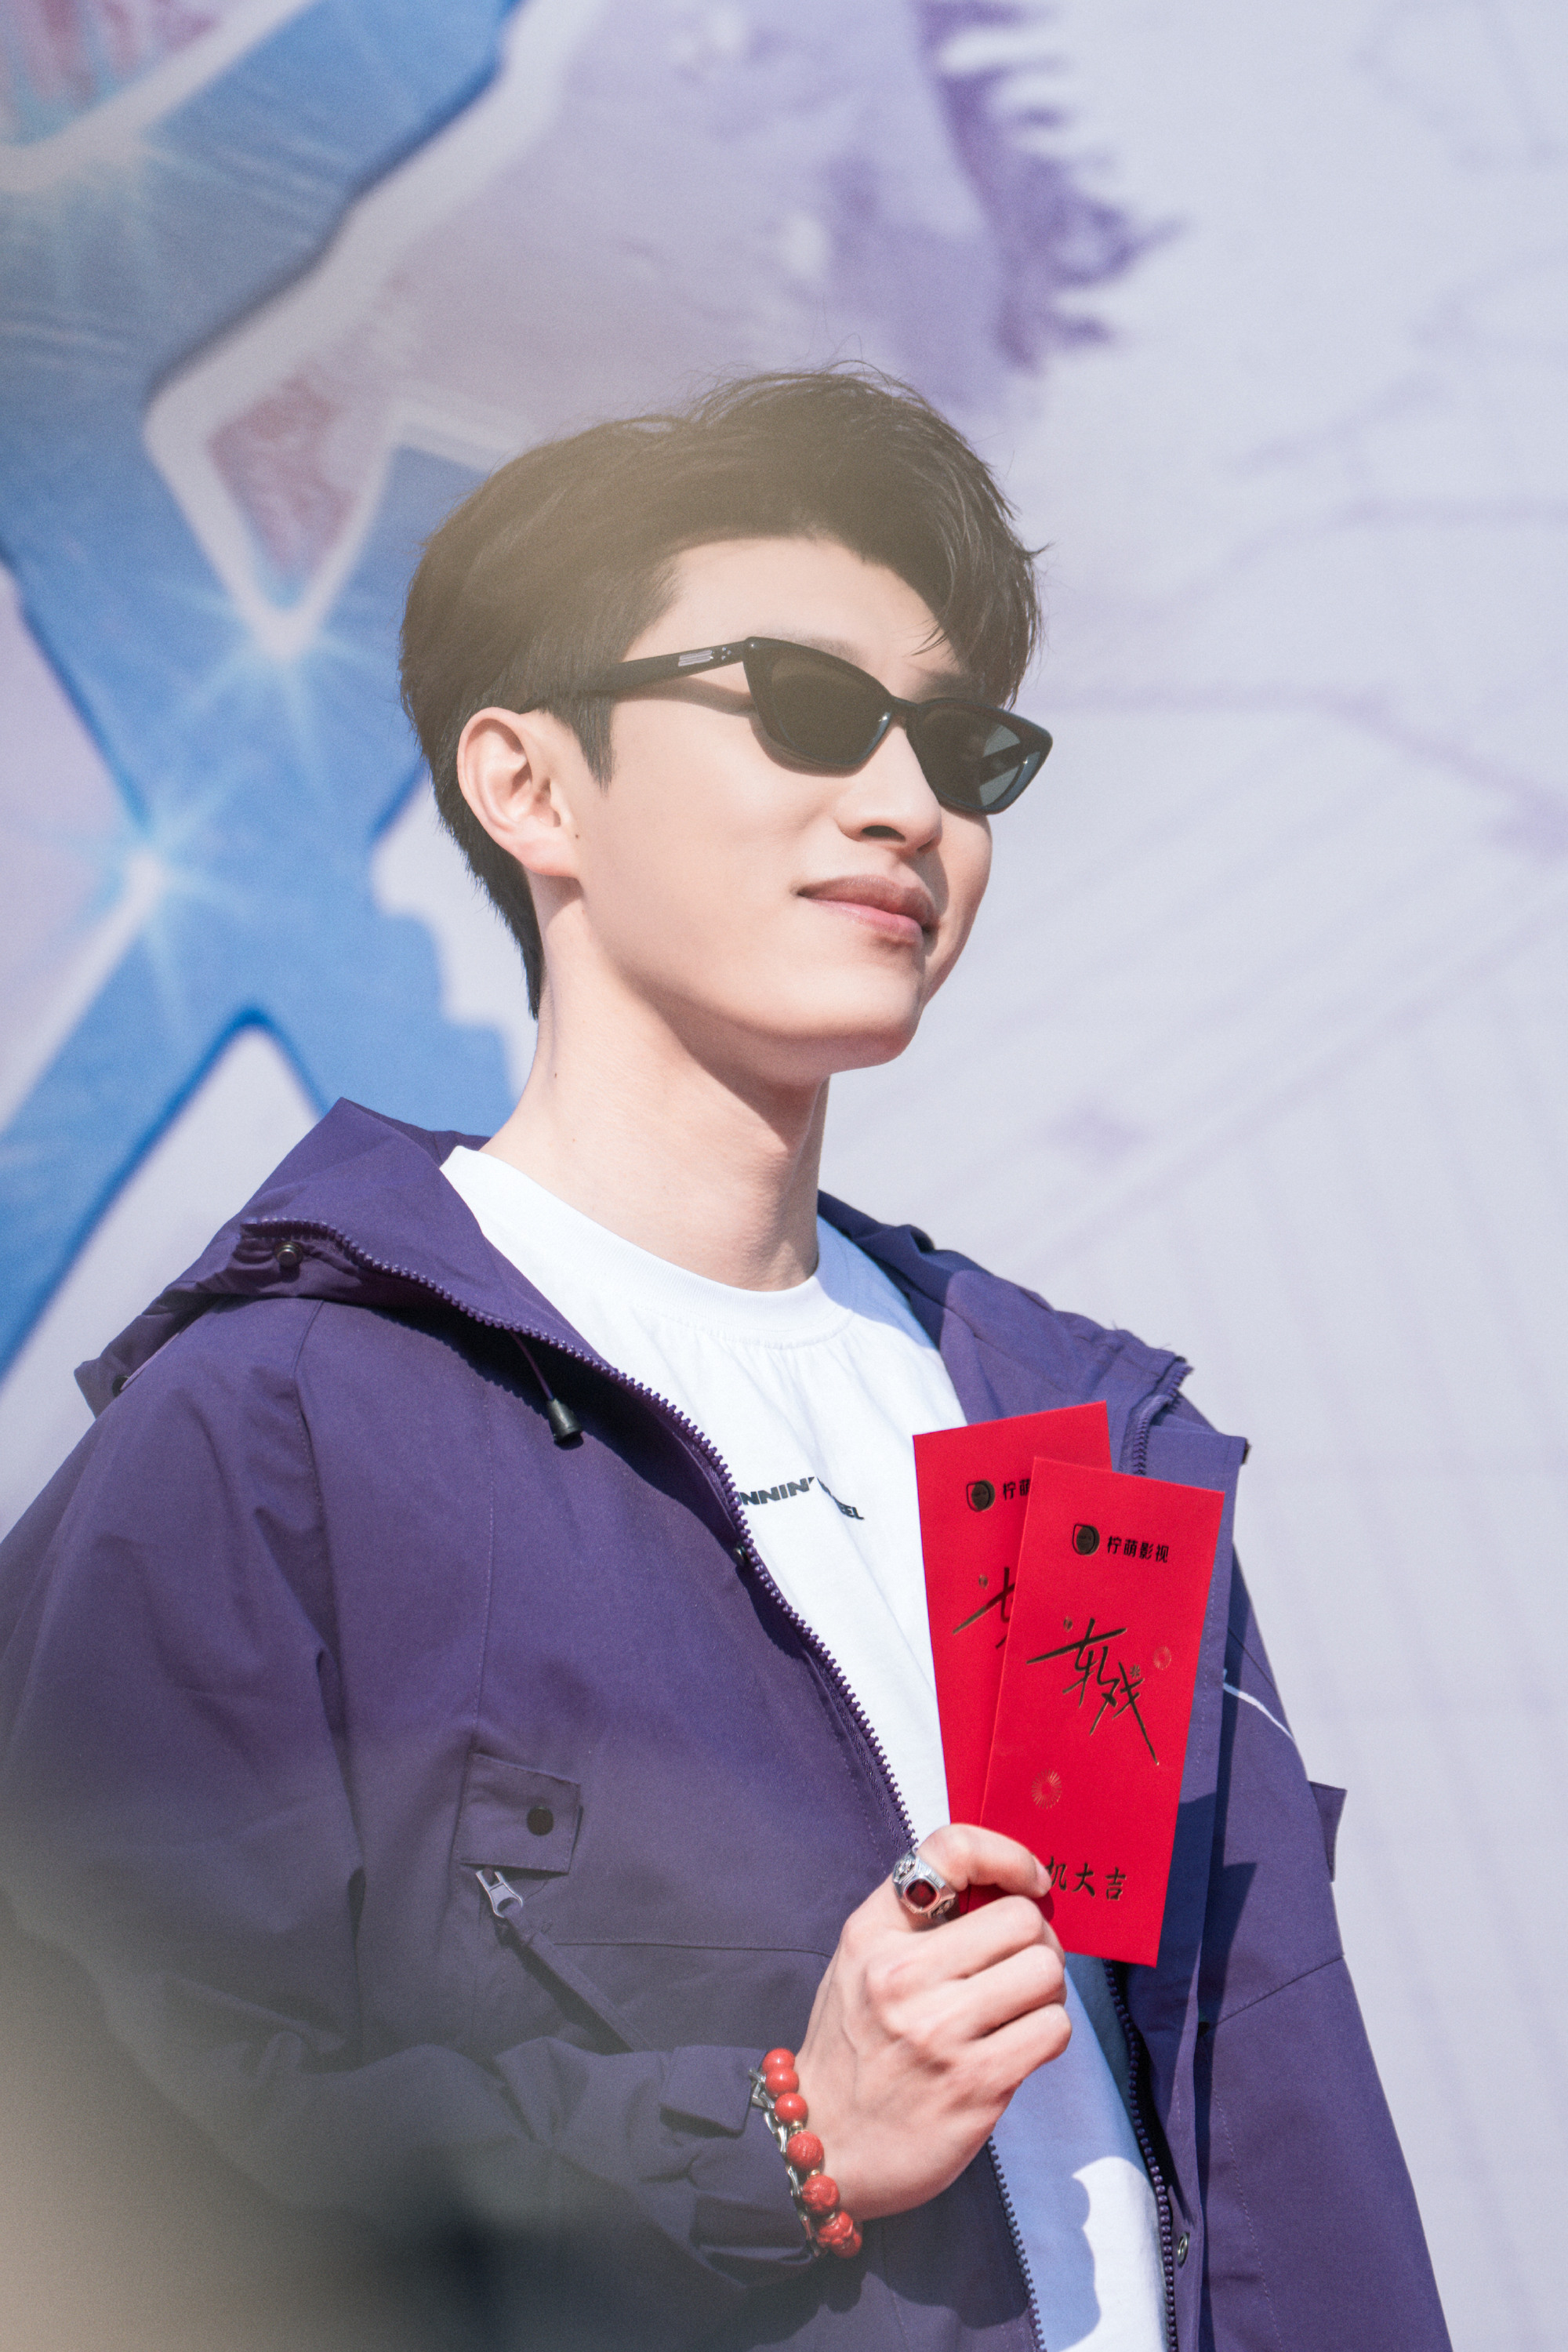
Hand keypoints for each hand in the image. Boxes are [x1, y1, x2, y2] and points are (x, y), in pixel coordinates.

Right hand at [793, 1824, 1068, 2219]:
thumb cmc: (851, 2051)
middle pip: (1022, 1918)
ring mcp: (940, 2030)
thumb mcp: (859, 1964)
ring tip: (1021, 2008)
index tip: (1029, 1882)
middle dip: (1038, 1941)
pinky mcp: (976, 2084)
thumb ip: (918, 1923)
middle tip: (1022, 1965)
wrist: (825, 2147)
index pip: (951, 1850)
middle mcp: (903, 1974)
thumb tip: (1007, 1892)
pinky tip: (1019, 2046)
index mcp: (873, 1933)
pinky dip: (1047, 2034)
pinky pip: (1052, 2030)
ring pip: (1045, 1972)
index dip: (1008, 1856)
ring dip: (1047, 1991)